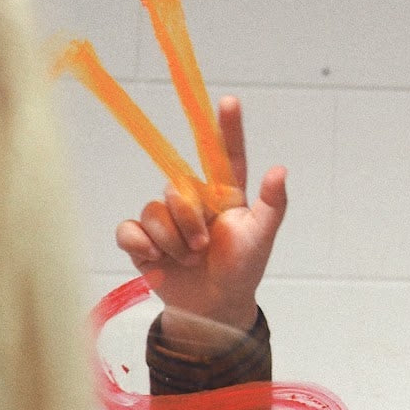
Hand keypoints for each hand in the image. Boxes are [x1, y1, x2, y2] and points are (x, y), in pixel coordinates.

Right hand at [115, 96, 285, 336]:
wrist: (215, 308)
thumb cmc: (242, 271)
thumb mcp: (261, 239)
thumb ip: (273, 206)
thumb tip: (280, 170)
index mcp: (222, 195)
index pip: (223, 156)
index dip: (226, 128)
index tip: (229, 101)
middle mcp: (192, 202)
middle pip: (176, 189)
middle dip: (188, 221)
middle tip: (203, 249)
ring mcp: (165, 220)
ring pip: (153, 212)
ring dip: (172, 241)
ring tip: (189, 261)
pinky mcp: (143, 241)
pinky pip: (128, 230)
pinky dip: (139, 244)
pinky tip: (154, 258)